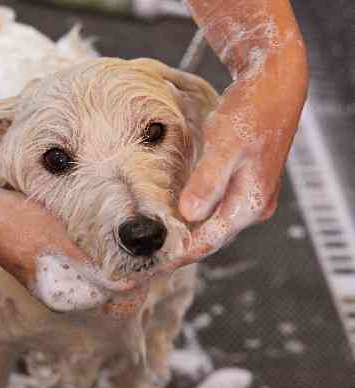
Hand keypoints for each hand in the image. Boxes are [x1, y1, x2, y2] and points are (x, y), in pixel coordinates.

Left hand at [163, 38, 307, 270]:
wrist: (274, 85)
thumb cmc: (250, 112)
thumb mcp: (224, 146)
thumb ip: (207, 182)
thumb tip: (189, 215)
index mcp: (249, 203)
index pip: (210, 241)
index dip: (181, 254)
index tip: (155, 265)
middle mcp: (253, 205)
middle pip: (212, 236)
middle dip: (182, 247)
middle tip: (150, 258)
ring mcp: (252, 195)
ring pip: (214, 222)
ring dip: (188, 231)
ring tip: (158, 241)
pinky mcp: (245, 182)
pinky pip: (217, 207)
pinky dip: (196, 213)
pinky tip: (176, 213)